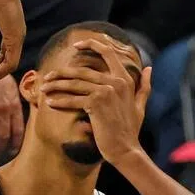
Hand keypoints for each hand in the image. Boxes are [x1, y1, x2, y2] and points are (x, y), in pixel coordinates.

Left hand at [39, 38, 152, 165]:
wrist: (126, 150)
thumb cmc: (130, 130)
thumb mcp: (140, 105)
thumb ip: (144, 86)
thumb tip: (150, 68)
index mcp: (125, 79)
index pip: (108, 53)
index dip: (91, 44)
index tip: (75, 45)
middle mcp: (116, 82)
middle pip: (82, 70)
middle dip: (61, 73)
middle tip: (48, 76)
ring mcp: (106, 91)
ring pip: (74, 84)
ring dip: (56, 85)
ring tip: (44, 88)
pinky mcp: (96, 104)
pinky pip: (73, 100)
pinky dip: (60, 101)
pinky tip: (50, 103)